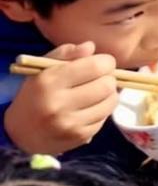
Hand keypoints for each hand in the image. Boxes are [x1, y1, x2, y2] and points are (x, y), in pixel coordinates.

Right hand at [2, 42, 117, 154]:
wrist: (20, 132)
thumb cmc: (35, 94)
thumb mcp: (43, 68)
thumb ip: (66, 53)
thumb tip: (91, 47)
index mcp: (50, 82)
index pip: (96, 67)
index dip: (106, 62)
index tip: (102, 62)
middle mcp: (59, 104)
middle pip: (106, 85)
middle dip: (109, 78)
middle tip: (101, 77)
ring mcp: (69, 124)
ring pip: (110, 102)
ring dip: (109, 94)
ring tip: (97, 92)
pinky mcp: (78, 138)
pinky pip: (104, 119)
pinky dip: (102, 111)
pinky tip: (91, 107)